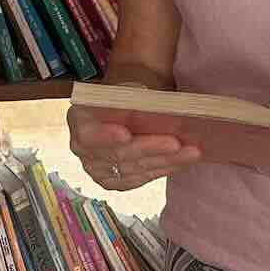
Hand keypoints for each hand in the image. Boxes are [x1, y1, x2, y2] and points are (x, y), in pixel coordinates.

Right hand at [66, 104, 202, 190]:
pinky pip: (142, 178)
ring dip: (165, 161)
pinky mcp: (117, 181)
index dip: (107, 136)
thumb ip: (131, 101)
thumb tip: (159, 109)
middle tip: (176, 142)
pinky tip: (182, 161)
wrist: (122, 104)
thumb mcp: (122, 89)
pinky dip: (164, 168)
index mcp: (79, 120)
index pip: (91, 135)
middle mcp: (84, 150)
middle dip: (150, 148)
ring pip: (135, 169)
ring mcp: (100, 169)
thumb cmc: (123, 93)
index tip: (126, 134)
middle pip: (119, 154)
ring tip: (190, 152)